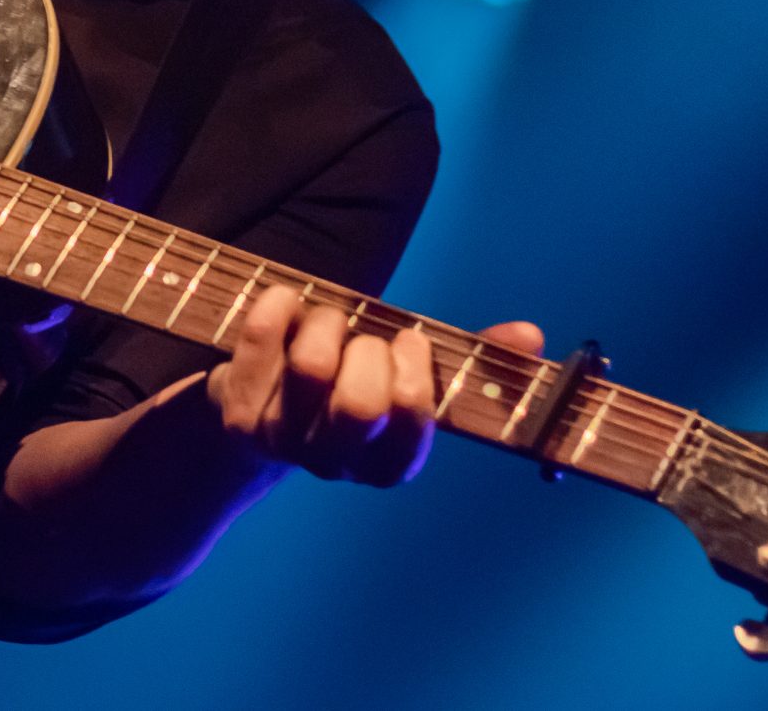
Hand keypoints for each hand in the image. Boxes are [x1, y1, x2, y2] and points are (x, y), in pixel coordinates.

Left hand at [203, 288, 544, 485]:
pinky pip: (261, 340)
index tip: (409, 340)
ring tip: (328, 319)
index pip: (413, 427)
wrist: (258, 409)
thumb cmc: (349, 380)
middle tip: (364, 336)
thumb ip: (469, 360)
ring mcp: (282, 442)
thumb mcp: (407, 374)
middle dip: (368, 349)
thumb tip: (530, 335)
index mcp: (388, 462)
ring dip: (326, 322)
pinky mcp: (237, 414)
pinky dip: (278, 305)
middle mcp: (335, 464)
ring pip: (311, 368)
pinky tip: (286, 302)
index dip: (413, 373)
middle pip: (359, 404)